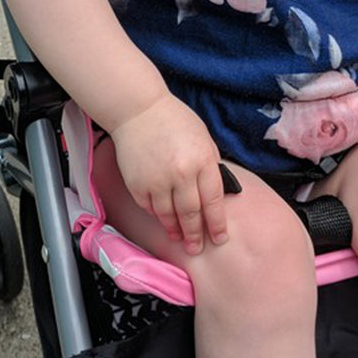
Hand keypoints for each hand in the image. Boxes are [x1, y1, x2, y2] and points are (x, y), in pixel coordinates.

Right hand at [110, 97, 228, 254]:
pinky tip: (162, 218)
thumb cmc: (174, 120)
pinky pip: (149, 208)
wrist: (139, 110)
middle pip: (191, 214)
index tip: (220, 237)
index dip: (216, 223)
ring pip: (169, 216)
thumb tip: (215, 190)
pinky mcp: (138, 184)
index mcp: (202, 161)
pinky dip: (157, 215)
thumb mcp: (203, 137)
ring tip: (180, 238)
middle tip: (197, 247)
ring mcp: (157, 181)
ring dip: (175, 230)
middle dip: (196, 235)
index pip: (213, 201)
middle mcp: (181, 174)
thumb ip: (210, 164)